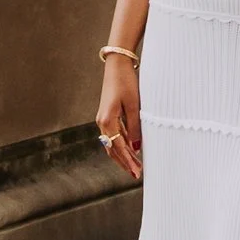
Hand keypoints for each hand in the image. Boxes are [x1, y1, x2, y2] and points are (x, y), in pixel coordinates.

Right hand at [97, 53, 141, 182]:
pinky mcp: (107, 114)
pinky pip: (114, 134)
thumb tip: (136, 148)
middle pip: (112, 149)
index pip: (118, 148)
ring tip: (135, 165)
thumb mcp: (134, 105)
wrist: (117, 65)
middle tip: (137, 174)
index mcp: (107, 120)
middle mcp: (102, 122)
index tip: (137, 173)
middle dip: (125, 162)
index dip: (128, 161)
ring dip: (123, 155)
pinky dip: (122, 144)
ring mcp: (103, 118)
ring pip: (112, 143)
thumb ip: (135, 127)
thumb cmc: (126, 82)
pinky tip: (131, 149)